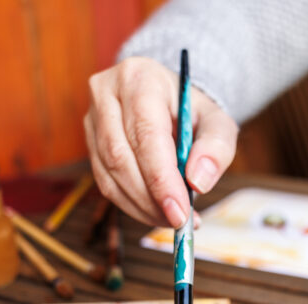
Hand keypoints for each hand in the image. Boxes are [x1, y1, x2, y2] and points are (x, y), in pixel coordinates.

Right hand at [84, 57, 238, 227]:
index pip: (146, 134)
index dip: (161, 178)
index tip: (179, 211)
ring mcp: (92, 117)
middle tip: (177, 221)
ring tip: (170, 218)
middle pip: (121, 156)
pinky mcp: (90, 141)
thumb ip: (217, 148)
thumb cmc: (193, 111)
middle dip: (150, 197)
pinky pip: (104, 181)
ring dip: (140, 205)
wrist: (169, 101)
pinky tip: (154, 211)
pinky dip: (130, 203)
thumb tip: (198, 182)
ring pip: (108, 173)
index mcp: (140, 78)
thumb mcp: (217, 122)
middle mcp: (107, 93)